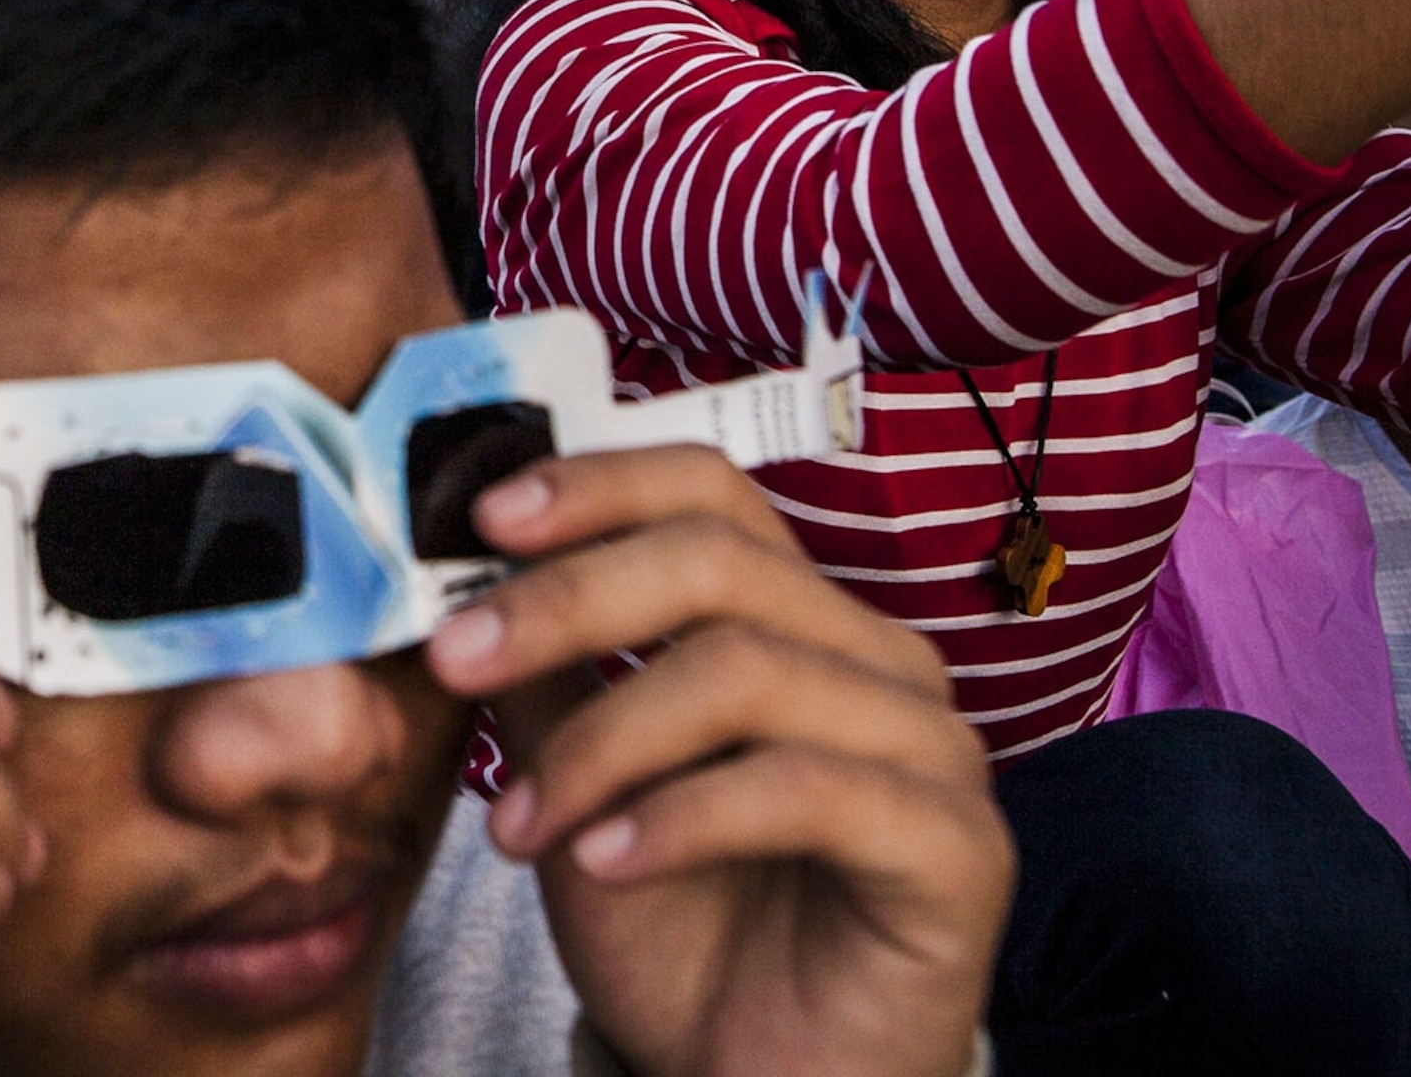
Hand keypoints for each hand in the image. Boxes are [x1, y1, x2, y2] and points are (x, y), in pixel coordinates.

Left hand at [424, 447, 1007, 1076]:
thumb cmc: (678, 924)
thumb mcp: (578, 779)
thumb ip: (541, 673)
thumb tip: (456, 573)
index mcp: (798, 620)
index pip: (709, 493)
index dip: (598, 487)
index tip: (486, 518)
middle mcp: (877, 661)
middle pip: (719, 563)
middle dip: (566, 602)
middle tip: (454, 657)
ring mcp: (930, 748)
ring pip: (745, 671)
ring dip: (601, 743)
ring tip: (517, 825)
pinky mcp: (956, 847)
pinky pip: (803, 787)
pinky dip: (679, 817)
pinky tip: (603, 862)